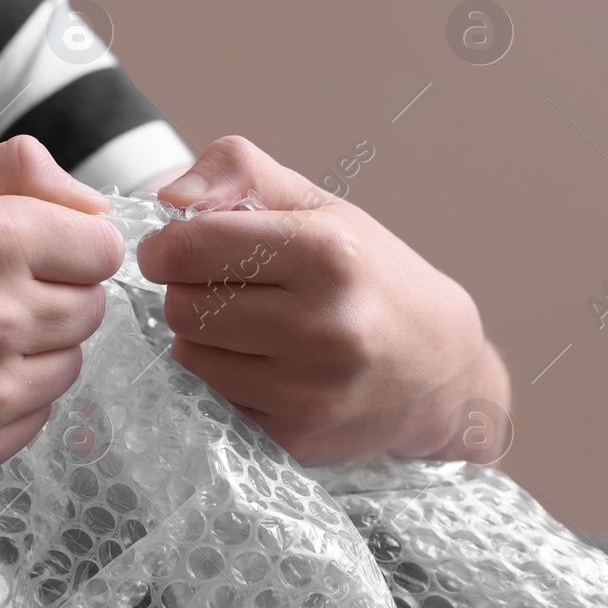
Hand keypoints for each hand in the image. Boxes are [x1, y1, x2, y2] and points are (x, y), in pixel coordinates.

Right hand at [0, 135, 125, 478]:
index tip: (27, 249)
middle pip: (92, 307)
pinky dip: (8, 397)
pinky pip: (38, 415)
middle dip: (51, 293)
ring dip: (34, 349)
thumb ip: (19, 176)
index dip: (69, 243)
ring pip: (70, 363)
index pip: (103, 247)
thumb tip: (101, 210)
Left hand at [136, 135, 510, 465]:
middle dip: (189, 292)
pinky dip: (226, 379)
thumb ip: (238, 171)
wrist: (441, 369)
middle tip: (226, 289)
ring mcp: (312, 389)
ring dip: (204, 338)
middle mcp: (324, 325)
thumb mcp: (316, 204)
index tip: (175, 249)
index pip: (188, 248)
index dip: (166, 247)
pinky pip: (215, 397)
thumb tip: (171, 196)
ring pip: (189, 355)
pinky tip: (270, 366)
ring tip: (252, 326)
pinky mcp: (298, 435)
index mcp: (327, 253)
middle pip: (182, 306)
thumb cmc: (367, 274)